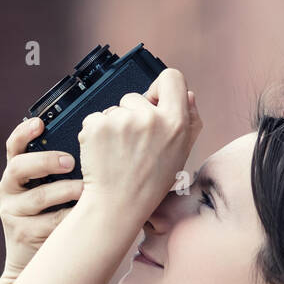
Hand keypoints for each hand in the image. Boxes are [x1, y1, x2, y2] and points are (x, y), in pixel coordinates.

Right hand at [0, 115, 84, 278]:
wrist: (34, 262)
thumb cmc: (52, 218)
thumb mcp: (52, 191)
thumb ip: (62, 171)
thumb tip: (94, 146)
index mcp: (16, 173)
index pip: (14, 147)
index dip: (24, 133)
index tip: (40, 123)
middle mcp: (8, 189)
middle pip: (18, 167)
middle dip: (45, 161)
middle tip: (69, 161)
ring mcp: (12, 212)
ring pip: (37, 197)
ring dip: (64, 190)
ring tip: (86, 189)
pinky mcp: (21, 233)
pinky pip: (49, 222)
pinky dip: (69, 216)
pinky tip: (85, 214)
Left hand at [75, 68, 201, 216]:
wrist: (116, 206)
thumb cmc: (148, 184)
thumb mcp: (180, 155)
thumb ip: (189, 122)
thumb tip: (189, 94)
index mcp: (175, 123)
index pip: (172, 78)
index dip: (160, 88)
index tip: (153, 102)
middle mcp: (150, 118)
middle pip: (135, 96)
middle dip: (131, 115)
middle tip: (133, 146)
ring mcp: (121, 121)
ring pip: (113, 110)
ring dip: (113, 126)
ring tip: (118, 153)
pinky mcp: (97, 126)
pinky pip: (94, 118)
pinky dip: (95, 134)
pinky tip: (104, 153)